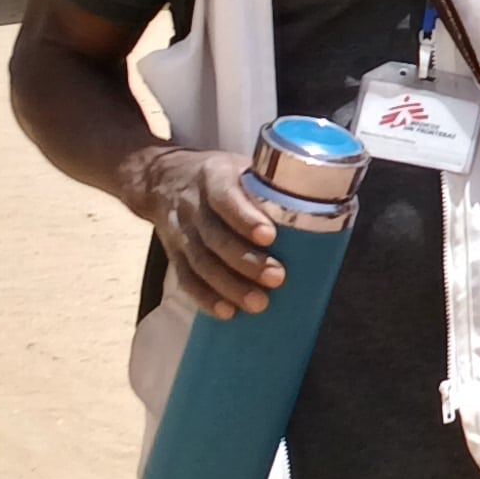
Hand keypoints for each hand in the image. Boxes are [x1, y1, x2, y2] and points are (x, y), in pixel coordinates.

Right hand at [131, 146, 281, 318]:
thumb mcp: (239, 166)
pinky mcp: (174, 254)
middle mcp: (193, 205)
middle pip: (214, 236)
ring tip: (258, 303)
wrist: (163, 179)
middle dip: (245, 261)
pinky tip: (226, 312)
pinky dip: (205, 297)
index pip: (226, 197)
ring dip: (229, 286)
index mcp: (213, 176)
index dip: (245, 218)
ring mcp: (180, 232)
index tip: (270, 236)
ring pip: (201, 262)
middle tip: (277, 278)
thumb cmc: (220, 176)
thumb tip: (316, 207)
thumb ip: (267, 185)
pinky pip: (186, 278)